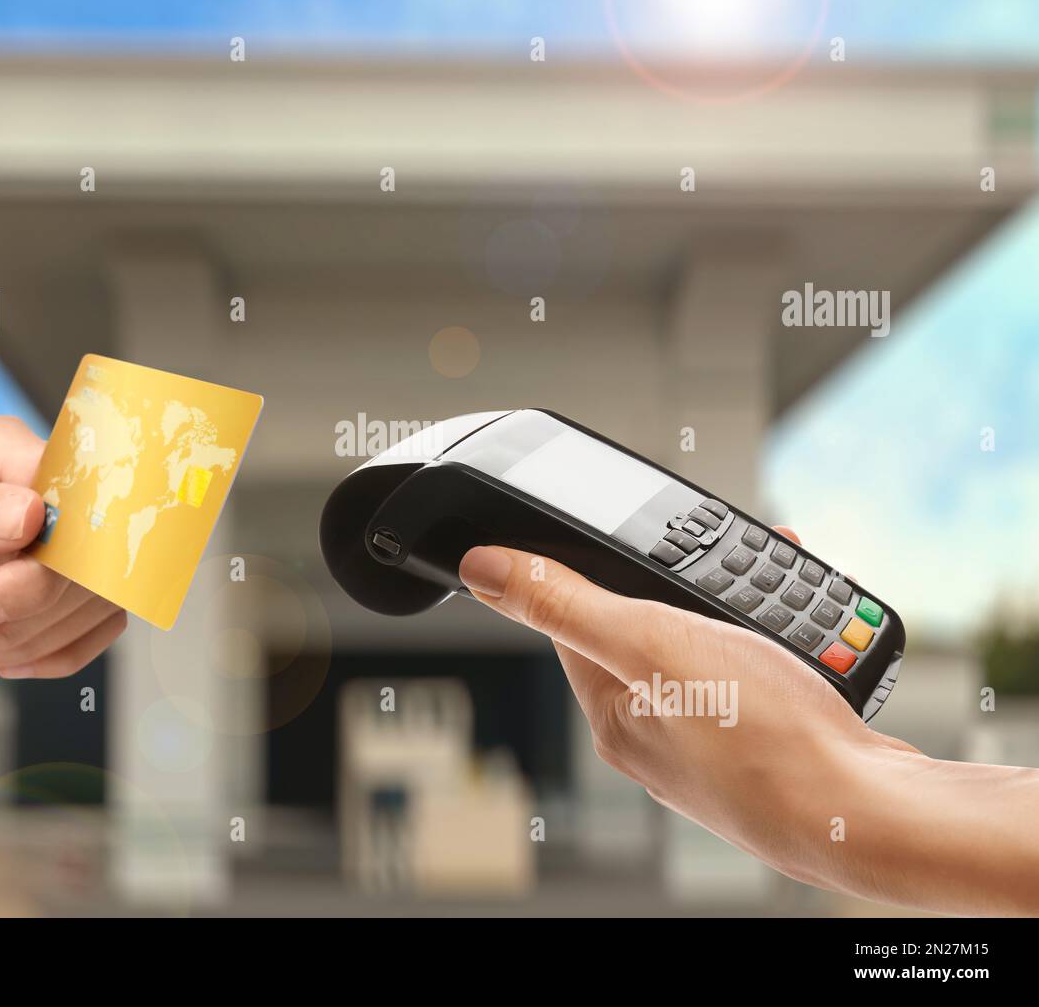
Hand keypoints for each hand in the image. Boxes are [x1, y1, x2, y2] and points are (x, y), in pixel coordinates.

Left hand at [0, 416, 125, 677]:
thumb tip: (31, 515)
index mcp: (10, 452)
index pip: (70, 504)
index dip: (41, 565)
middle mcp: (50, 492)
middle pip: (87, 562)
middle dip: (20, 614)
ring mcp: (64, 539)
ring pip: (92, 601)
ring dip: (25, 640)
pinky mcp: (67, 581)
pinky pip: (94, 624)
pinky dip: (50, 654)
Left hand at [457, 532, 942, 904]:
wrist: (869, 814)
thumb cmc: (763, 740)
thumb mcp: (649, 642)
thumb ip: (567, 604)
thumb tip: (484, 569)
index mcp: (614, 713)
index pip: (577, 624)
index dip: (599, 570)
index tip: (634, 539)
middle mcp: (659, 733)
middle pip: (655, 629)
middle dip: (692, 584)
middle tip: (732, 554)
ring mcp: (719, 743)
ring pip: (720, 647)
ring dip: (747, 606)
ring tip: (781, 582)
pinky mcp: (774, 746)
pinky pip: (768, 674)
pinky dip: (787, 642)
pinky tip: (809, 632)